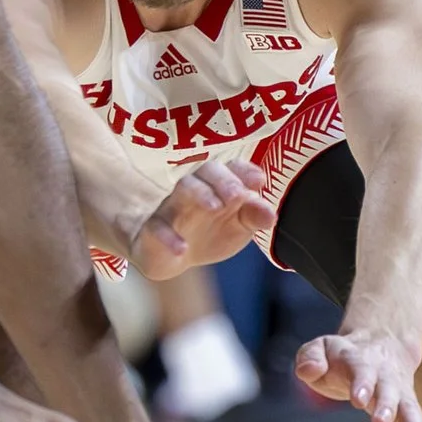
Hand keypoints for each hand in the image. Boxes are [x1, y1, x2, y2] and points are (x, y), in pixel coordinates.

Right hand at [128, 160, 276, 281]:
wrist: (170, 255)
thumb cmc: (209, 231)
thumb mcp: (237, 226)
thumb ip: (253, 217)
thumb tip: (271, 215)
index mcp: (219, 184)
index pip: (232, 167)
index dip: (244, 170)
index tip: (257, 180)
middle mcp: (195, 187)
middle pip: (207, 170)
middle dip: (224, 180)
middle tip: (237, 195)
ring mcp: (171, 205)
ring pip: (182, 189)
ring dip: (199, 194)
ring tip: (215, 207)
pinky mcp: (151, 228)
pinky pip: (156, 228)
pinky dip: (168, 238)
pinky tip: (182, 249)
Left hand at [294, 327, 421, 421]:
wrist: (381, 343)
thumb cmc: (342, 355)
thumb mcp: (321, 348)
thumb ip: (310, 357)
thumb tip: (308, 371)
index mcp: (361, 361)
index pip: (361, 371)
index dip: (361, 384)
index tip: (358, 400)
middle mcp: (385, 377)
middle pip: (388, 390)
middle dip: (386, 406)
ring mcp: (400, 394)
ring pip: (410, 408)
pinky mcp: (409, 412)